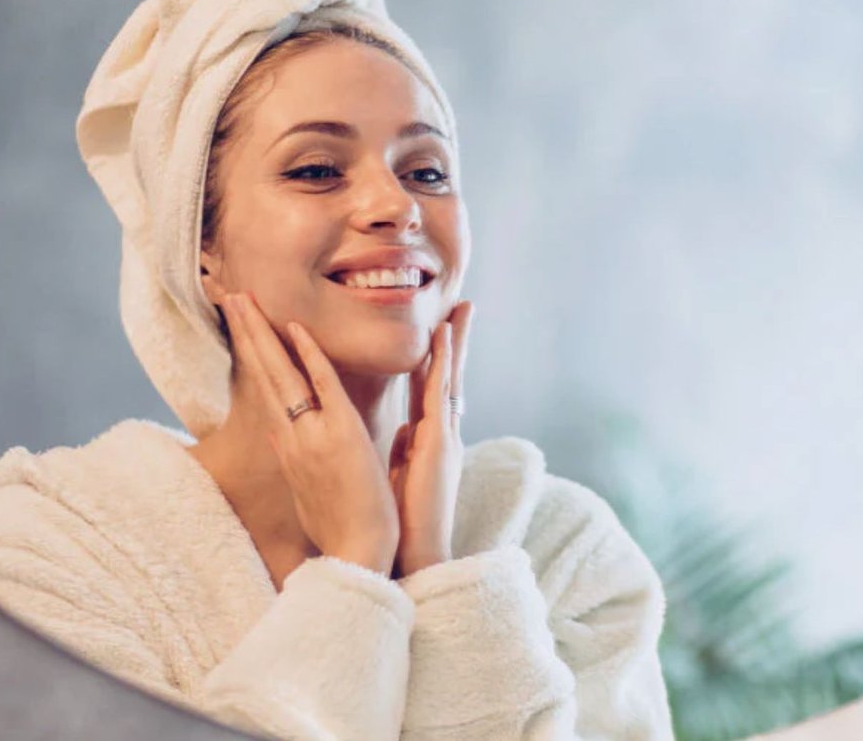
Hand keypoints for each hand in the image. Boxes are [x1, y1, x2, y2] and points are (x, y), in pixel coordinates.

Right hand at [223, 293, 399, 574]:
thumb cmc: (339, 527)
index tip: (240, 325)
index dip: (252, 355)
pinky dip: (309, 356)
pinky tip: (294, 327)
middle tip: (228, 295)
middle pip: (264, 374)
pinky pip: (322, 387)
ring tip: (242, 299)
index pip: (266, 389)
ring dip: (263, 334)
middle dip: (246, 333)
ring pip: (283, 374)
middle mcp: (293, 436)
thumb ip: (291, 454)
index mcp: (289, 445)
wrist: (358, 554)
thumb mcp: (306, 489)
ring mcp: (313, 434)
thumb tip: (276, 429)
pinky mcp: (340, 435)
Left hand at [388, 302, 472, 577]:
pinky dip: (442, 364)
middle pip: (449, 377)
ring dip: (454, 343)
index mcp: (429, 442)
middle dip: (456, 341)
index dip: (437, 358)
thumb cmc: (402, 522)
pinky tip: (443, 339)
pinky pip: (440, 395)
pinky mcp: (439, 444)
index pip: (432, 390)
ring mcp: (444, 437)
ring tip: (459, 311)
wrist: (414, 555)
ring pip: (450, 379)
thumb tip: (402, 431)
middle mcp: (442, 434)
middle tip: (462, 306)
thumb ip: (403, 450)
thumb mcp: (400, 476)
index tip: (441, 330)